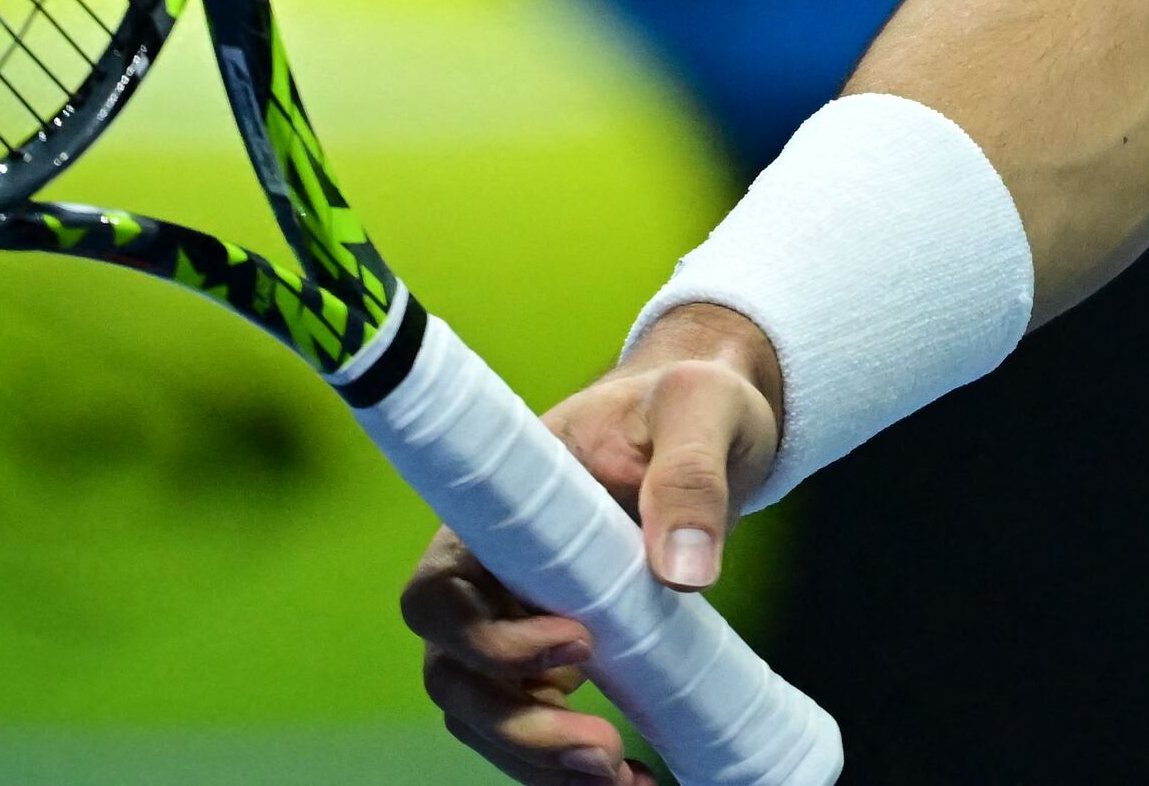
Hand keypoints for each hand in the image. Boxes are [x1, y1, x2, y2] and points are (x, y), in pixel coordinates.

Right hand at [396, 307, 785, 782]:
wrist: (710, 423)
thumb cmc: (690, 400)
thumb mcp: (701, 411)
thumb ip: (691, 478)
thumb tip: (687, 571)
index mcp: (492, 513)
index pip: (438, 595)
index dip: (483, 640)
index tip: (576, 646)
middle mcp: (488, 577)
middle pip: (455, 673)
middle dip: (516, 725)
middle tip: (601, 748)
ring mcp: (518, 621)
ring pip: (488, 713)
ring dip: (538, 758)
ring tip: (620, 779)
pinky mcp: (561, 655)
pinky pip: (538, 722)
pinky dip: (567, 764)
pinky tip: (631, 780)